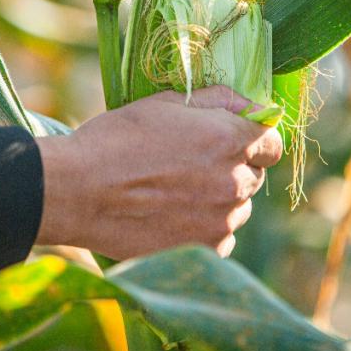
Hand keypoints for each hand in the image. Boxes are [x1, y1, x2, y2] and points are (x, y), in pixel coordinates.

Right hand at [34, 86, 282, 259]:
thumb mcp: (165, 102)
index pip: (272, 141)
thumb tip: (247, 102)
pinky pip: (221, 238)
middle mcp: (233, 181)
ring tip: (178, 192)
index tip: (234, 138)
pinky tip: (173, 217)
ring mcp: (221, 220)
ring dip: (220, 199)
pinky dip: (205, 229)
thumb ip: (215, 100)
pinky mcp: (203, 249)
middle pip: (255, 175)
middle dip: (235, 167)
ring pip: (238, 207)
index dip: (254, 137)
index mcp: (229, 138)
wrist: (78, 190)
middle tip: (194, 163)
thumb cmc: (117, 138)